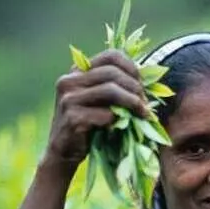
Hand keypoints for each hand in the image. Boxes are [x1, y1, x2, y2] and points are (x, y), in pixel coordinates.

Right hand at [42, 50, 147, 175]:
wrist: (63, 152)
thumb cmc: (86, 125)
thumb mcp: (97, 100)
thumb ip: (112, 86)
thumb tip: (145, 79)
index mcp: (76, 71)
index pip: (110, 56)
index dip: (131, 67)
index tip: (142, 85)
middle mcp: (69, 81)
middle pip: (112, 73)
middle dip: (134, 87)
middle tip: (145, 103)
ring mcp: (69, 99)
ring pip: (110, 90)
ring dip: (132, 102)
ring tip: (142, 113)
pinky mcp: (72, 118)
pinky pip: (105, 114)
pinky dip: (118, 120)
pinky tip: (122, 126)